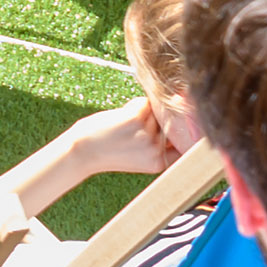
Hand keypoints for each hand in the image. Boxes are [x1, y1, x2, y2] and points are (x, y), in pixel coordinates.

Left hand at [56, 96, 172, 178]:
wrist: (81, 152)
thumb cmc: (107, 150)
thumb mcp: (139, 155)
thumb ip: (157, 143)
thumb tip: (175, 115)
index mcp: (160, 163)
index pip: (185, 146)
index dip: (183, 133)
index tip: (177, 127)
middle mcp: (156, 151)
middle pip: (169, 124)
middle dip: (155, 120)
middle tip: (132, 128)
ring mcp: (147, 135)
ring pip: (156, 112)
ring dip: (142, 112)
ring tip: (122, 125)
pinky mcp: (135, 118)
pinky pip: (144, 102)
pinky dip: (133, 105)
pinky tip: (121, 116)